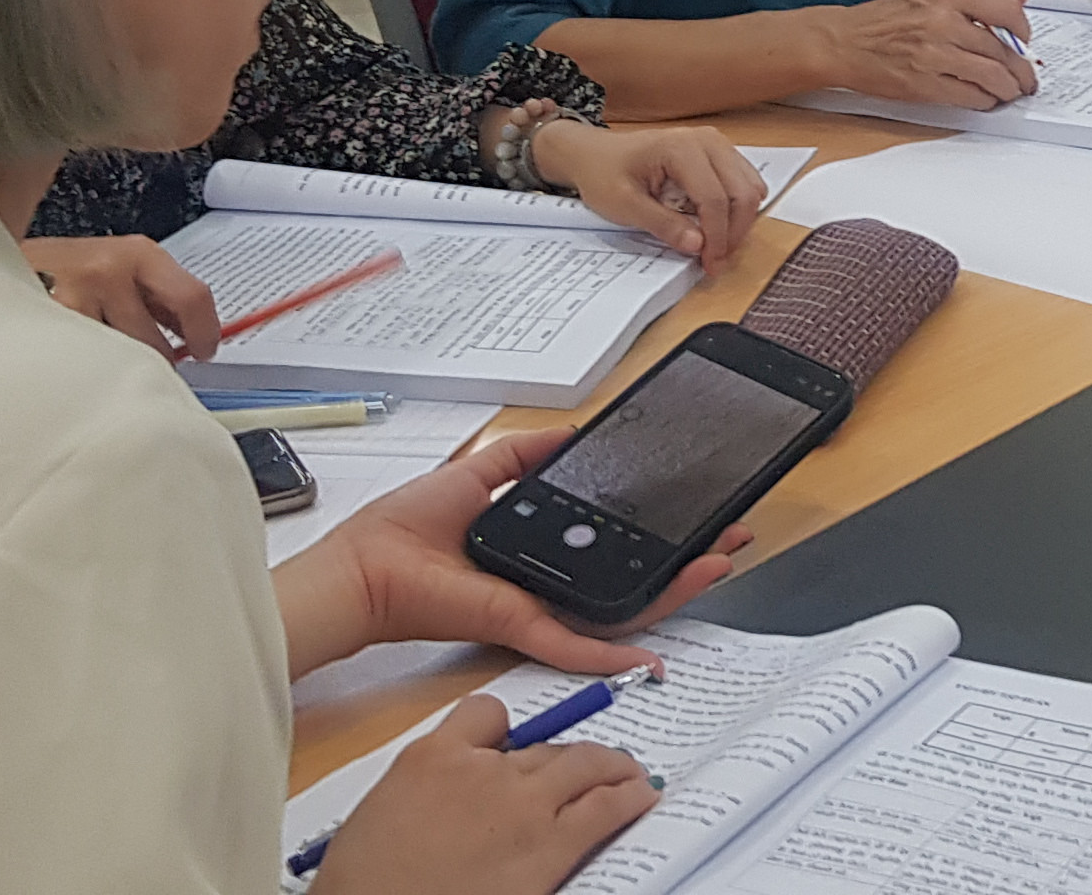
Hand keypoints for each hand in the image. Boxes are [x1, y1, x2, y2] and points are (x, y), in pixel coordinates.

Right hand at [20, 233, 219, 358]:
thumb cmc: (66, 270)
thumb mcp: (120, 269)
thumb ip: (158, 299)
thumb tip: (197, 338)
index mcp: (137, 255)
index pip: (192, 298)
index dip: (206, 333)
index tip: (206, 351)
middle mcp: (107, 273)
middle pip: (155, 343)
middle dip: (156, 363)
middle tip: (147, 365)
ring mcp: (72, 301)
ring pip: (118, 361)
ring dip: (117, 370)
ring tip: (100, 356)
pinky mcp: (44, 328)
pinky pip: (83, 366)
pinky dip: (86, 372)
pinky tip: (75, 360)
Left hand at [280, 430, 751, 680]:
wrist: (364, 569)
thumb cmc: (400, 531)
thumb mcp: (477, 473)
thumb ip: (522, 455)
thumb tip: (566, 432)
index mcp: (538, 555)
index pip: (610, 548)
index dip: (656, 535)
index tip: (694, 515)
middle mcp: (544, 588)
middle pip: (629, 582)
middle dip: (685, 565)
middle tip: (727, 542)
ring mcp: (536, 612)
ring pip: (620, 611)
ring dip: (674, 593)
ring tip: (717, 565)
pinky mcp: (518, 626)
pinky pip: (575, 645)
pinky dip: (614, 656)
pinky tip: (651, 658)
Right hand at [308, 695, 657, 894]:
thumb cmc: (366, 882)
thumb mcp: (383, 813)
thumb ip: (428, 790)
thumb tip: (451, 800)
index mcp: (433, 757)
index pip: (486, 715)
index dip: (505, 734)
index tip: (513, 748)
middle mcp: (484, 771)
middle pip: (543, 745)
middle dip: (569, 756)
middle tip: (589, 766)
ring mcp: (523, 806)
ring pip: (585, 766)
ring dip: (613, 768)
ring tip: (631, 775)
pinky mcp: (551, 847)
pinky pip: (605, 810)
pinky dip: (629, 800)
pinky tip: (641, 799)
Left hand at [524, 118, 764, 279]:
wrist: (595, 154)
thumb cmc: (604, 173)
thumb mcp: (624, 204)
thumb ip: (662, 224)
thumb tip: (698, 245)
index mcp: (682, 148)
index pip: (714, 198)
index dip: (717, 237)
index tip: (710, 264)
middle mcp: (708, 141)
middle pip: (743, 193)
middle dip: (733, 233)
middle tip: (715, 261)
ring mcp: (717, 144)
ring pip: (750, 189)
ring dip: (739, 222)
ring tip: (715, 246)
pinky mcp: (719, 153)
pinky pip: (744, 184)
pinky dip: (736, 209)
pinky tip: (714, 225)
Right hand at [826, 0, 1037, 108]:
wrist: (842, 42)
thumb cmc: (884, 19)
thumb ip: (977, 0)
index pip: (1007, 11)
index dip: (1024, 31)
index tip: (1024, 41)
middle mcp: (944, 21)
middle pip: (1003, 50)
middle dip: (1022, 70)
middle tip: (1025, 77)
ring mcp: (934, 54)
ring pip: (992, 76)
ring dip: (1008, 89)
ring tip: (1010, 92)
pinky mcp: (924, 84)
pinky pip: (970, 96)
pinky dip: (985, 101)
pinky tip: (986, 99)